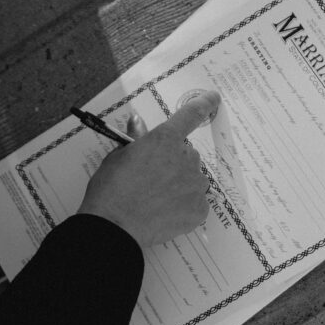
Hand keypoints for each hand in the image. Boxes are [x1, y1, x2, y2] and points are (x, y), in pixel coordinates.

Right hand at [77, 90, 220, 245]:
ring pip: (192, 179)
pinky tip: (162, 213)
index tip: (213, 98)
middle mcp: (186, 158)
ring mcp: (195, 184)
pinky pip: (195, 202)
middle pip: (186, 154)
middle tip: (150, 178)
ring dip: (179, 184)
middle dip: (173, 161)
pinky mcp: (199, 209)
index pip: (190, 115)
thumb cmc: (111, 189)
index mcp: (164, 139)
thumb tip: (137, 121)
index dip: (204, 104)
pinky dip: (183, 206)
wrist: (115, 226)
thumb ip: (135, 138)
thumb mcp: (117, 157)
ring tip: (154, 199)